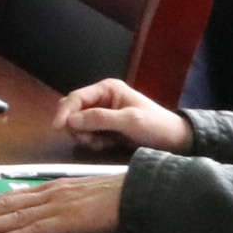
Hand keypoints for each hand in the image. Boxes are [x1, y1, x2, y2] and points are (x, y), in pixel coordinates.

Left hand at [0, 173, 125, 232]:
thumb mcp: (83, 197)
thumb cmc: (116, 198)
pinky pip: (36, 229)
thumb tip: (47, 215)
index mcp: (54, 188)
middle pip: (6, 204)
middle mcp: (51, 193)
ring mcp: (58, 205)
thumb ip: (63, 204)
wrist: (140, 194)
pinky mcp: (69, 220)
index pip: (13, 196)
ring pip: (15, 216)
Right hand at [55, 78, 193, 153]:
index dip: (64, 111)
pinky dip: (92, 141)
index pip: (76, 97)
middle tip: (88, 140)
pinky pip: (87, 133)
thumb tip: (71, 120)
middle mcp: (101, 99)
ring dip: (84, 136)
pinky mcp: (104, 127)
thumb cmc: (156, 125)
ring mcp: (102, 113)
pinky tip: (106, 144)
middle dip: (75, 126)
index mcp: (107, 89)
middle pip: (72, 110)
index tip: (57, 127)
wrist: (175, 141)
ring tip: (102, 143)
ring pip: (77, 124)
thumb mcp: (130, 121)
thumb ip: (100, 119)